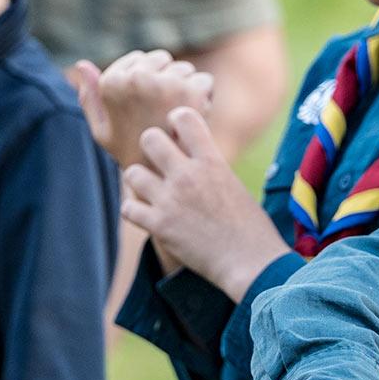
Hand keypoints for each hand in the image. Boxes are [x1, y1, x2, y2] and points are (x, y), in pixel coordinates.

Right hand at [68, 51, 213, 169]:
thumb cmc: (130, 152)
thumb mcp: (102, 129)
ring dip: (185, 87)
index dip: (147, 81)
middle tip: (163, 111)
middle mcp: (136, 78)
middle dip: (165, 79)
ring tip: (177, 115)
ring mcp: (165, 84)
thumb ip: (90, 97)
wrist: (162, 175)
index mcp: (112, 82)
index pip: (139, 59)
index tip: (147, 106)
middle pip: (162, 59)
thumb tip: (81, 64)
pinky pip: (204, 80)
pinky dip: (204, 97)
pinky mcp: (191, 91)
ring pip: (184, 69)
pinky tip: (195, 116)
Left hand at [121, 107, 289, 299]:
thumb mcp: (233, 185)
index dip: (176, 120)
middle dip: (151, 147)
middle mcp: (188, 176)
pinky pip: (128, 208)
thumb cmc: (250, 227)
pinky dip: (134, 211)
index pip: (183, 117)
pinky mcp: (159, 226)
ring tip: (151, 190)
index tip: (177, 132)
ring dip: (139, 181)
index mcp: (211, 161)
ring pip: (131, 172)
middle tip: (159, 161)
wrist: (250, 262)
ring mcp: (170, 200)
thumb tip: (192, 156)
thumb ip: (209, 167)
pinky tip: (146, 214)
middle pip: (149, 138)